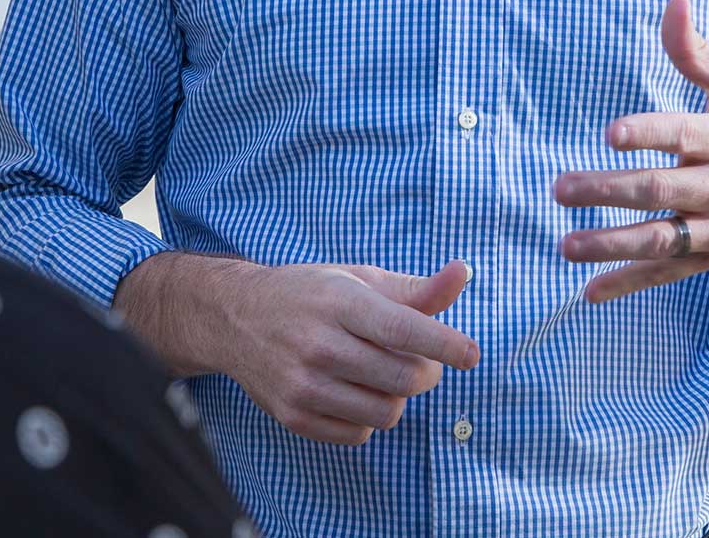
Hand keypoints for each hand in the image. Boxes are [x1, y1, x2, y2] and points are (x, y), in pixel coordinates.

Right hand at [117, 254, 478, 444]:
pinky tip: (354, 391)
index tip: (471, 354)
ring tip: (383, 374)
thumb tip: (464, 274)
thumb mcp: (360, 279)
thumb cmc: (313, 294)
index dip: (443, 343)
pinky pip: (359, 434)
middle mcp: (318, 344)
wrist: (237, 318)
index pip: (401, 328)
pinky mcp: (292, 416)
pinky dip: (369, 418)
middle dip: (427, 372)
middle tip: (421, 359)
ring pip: (385, 413)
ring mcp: (302, 384)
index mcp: (339, 302)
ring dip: (398, 398)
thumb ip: (416, 288)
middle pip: (402, 378)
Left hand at [552, 0, 708, 303]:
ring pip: (661, 238)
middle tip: (560, 189)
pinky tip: (590, 291)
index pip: (683, 134)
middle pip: (660, 188)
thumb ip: (695, 50)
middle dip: (608, 191)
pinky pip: (669, 272)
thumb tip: (673, 1)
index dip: (648, 132)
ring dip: (611, 244)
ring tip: (565, 244)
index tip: (611, 133)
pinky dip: (631, 283)